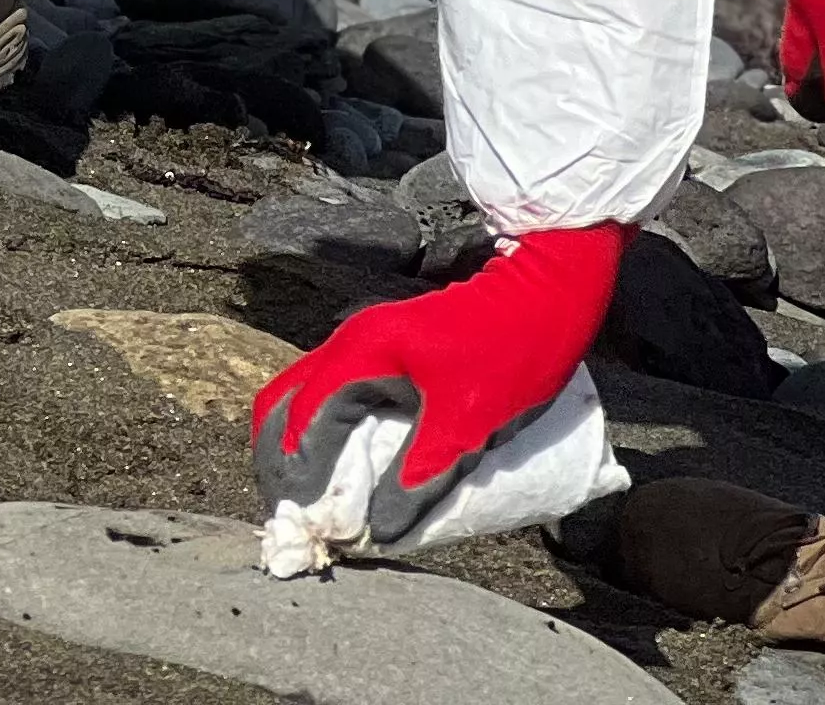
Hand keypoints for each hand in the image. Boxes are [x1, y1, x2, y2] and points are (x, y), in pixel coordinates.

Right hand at [250, 225, 623, 545]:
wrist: (544, 294)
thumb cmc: (508, 353)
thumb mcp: (467, 423)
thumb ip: (421, 476)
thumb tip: (382, 530)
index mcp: (359, 355)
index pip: (301, 419)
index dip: (297, 473)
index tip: (305, 521)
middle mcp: (348, 344)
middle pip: (282, 402)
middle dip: (280, 459)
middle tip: (298, 511)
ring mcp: (362, 344)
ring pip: (303, 397)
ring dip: (300, 446)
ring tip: (319, 497)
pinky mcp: (382, 352)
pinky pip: (331, 394)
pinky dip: (325, 432)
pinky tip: (347, 465)